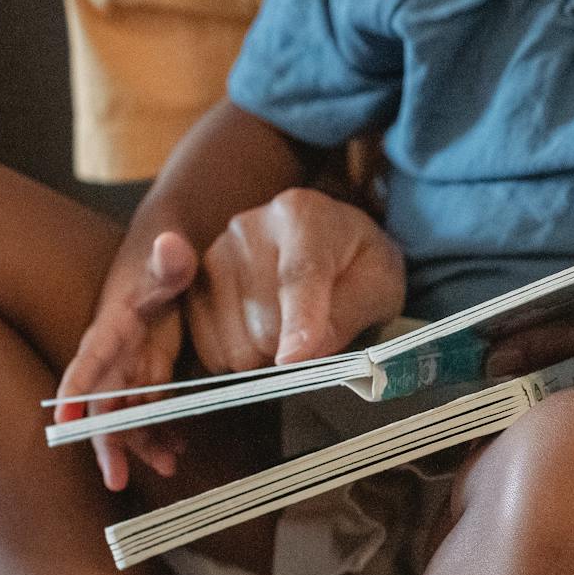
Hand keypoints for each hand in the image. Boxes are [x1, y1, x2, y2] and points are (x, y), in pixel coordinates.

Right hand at [55, 231, 195, 491]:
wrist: (170, 260)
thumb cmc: (164, 261)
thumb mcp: (168, 260)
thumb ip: (169, 259)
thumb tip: (169, 244)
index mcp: (112, 328)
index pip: (89, 360)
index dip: (75, 389)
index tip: (62, 418)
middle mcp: (115, 354)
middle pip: (102, 403)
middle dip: (106, 442)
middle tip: (116, 478)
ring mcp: (131, 367)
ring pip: (127, 416)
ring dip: (141, 444)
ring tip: (167, 466)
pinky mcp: (149, 375)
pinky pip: (149, 411)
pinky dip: (161, 432)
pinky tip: (177, 451)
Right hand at [185, 187, 405, 374]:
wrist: (329, 244)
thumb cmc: (359, 264)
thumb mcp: (380, 284)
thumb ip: (349, 313)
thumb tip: (303, 353)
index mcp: (303, 215)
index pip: (298, 275)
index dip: (298, 323)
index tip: (294, 359)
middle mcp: (248, 228)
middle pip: (263, 322)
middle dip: (293, 348)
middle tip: (317, 335)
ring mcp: (214, 256)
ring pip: (234, 344)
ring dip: (266, 356)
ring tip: (290, 329)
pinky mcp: (193, 288)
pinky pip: (212, 350)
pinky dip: (241, 356)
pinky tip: (263, 332)